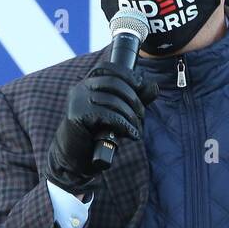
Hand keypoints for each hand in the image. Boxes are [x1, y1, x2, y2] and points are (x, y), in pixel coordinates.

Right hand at [46, 62, 158, 193]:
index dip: (126, 74)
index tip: (140, 85)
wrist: (74, 158)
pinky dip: (124, 125)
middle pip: (114, 83)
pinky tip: (131, 134)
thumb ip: (134, 100)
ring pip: (113, 100)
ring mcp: (77, 101)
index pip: (108, 68)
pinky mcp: (77, 115)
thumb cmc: (96, 135)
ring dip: (131, 116)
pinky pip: (107, 115)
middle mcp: (81, 89)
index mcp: (88, 84)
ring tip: (137, 129)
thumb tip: (154, 86)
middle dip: (133, 99)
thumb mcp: (118, 114)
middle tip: (141, 116)